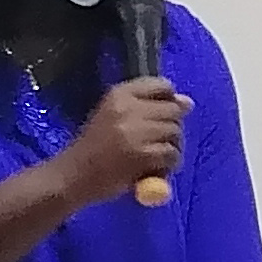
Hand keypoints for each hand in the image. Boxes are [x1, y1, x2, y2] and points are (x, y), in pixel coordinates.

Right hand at [55, 78, 186, 209]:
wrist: (73, 175)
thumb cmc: (93, 147)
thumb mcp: (112, 115)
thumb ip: (146, 106)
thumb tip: (187, 101)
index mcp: (119, 94)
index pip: (160, 85)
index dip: (170, 100)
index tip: (165, 116)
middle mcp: (128, 108)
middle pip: (172, 110)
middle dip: (174, 127)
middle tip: (163, 143)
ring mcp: (136, 132)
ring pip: (174, 132)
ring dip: (174, 147)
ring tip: (160, 157)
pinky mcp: (142, 154)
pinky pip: (171, 153)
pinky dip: (170, 163)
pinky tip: (158, 169)